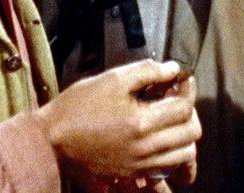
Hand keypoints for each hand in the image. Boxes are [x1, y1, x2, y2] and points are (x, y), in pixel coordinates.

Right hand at [33, 59, 200, 178]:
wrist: (53, 139)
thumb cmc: (79, 106)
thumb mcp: (112, 78)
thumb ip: (147, 71)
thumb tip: (173, 69)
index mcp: (141, 122)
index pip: (184, 108)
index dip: (187, 89)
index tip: (181, 79)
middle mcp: (145, 148)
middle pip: (191, 133)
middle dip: (189, 112)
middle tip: (175, 98)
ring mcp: (141, 164)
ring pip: (185, 155)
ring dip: (184, 134)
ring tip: (169, 119)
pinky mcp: (134, 173)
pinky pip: (168, 168)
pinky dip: (173, 153)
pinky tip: (161, 138)